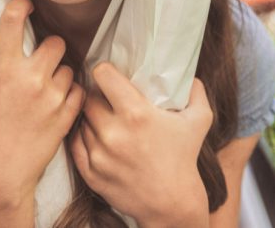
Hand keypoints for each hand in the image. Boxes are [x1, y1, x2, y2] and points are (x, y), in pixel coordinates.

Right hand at [0, 0, 84, 207]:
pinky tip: (56, 99)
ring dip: (58, 72)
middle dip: (47, 46)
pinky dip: (69, 92)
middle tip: (39, 57)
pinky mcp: (65, 115)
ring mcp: (51, 97)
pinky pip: (78, 90)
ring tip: (46, 84)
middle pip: (54, 41)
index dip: (21, 5)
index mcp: (1, 69)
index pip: (13, 19)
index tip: (25, 5)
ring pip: (67, 67)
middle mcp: (29, 79)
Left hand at [70, 64, 211, 226]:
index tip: (108, 75)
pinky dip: (84, 138)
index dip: (104, 71)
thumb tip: (190, 76)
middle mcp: (113, 133)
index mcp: (136, 114)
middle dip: (96, 95)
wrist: (172, 204)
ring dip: (90, 118)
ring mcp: (99, 155)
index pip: (102, 75)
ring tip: (104, 119)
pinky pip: (75, 144)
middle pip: (88, 98)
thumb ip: (195, 92)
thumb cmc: (184, 159)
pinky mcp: (91, 173)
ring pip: (82, 121)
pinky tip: (96, 136)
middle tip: (105, 97)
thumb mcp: (199, 121)